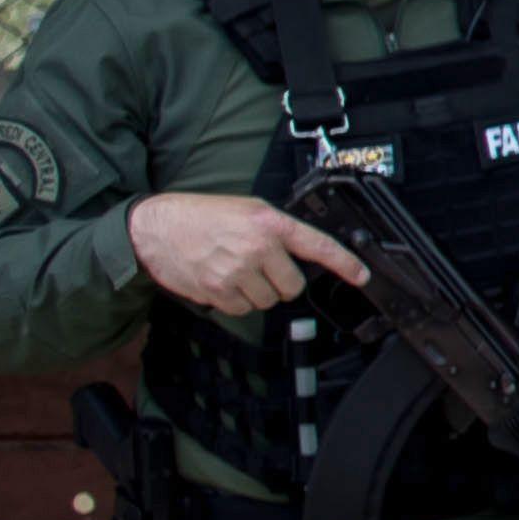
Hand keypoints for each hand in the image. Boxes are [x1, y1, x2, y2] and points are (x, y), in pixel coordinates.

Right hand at [127, 194, 368, 317]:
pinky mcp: (217, 291)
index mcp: (269, 223)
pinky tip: (222, 280)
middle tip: (260, 266)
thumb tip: (302, 253)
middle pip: (292, 286)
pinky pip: (243, 310)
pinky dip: (235, 301)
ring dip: (257, 291)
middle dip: (281, 281)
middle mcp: (257, 247)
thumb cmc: (203, 216)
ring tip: (235, 269)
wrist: (157, 227)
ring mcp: (237, 272)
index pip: (318, 245)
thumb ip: (277, 230)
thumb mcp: (248, 210)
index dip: (345, 264)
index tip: (361, 275)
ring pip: (268, 301)